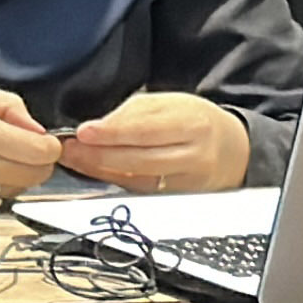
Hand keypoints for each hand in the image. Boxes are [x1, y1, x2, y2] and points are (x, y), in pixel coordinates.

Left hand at [62, 92, 249, 195]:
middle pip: (141, 160)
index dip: (113, 133)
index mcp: (193, 124)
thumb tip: (97, 128)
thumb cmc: (193, 120)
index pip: (147, 130)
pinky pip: (142, 191)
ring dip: (100, 171)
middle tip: (69, 149)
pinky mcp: (181, 198)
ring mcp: (190, 182)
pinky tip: (94, 171)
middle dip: (99, 156)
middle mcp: (195, 156)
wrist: (233, 149)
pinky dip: (115, 181)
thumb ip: (132, 114)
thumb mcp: (167, 103)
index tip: (83, 132)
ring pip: (139, 180)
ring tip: (75, 159)